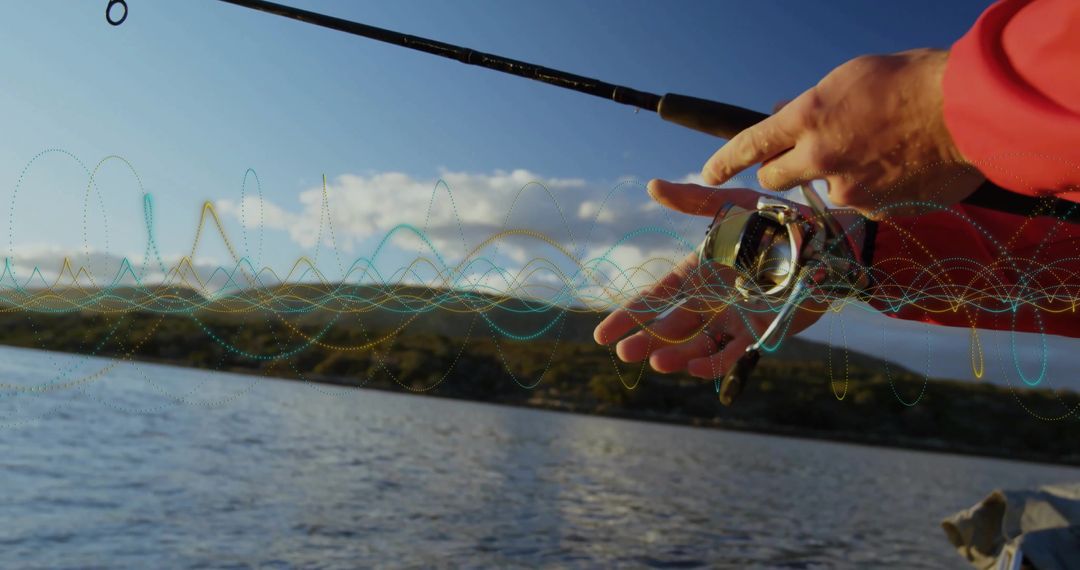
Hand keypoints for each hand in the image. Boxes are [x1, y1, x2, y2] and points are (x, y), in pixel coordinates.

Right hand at [592, 180, 824, 378]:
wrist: (827, 243)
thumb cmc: (778, 220)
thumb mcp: (732, 206)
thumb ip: (693, 201)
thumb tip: (652, 185)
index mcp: (699, 271)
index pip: (655, 298)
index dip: (630, 316)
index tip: (602, 334)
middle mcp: (712, 299)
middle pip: (671, 325)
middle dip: (646, 340)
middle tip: (623, 353)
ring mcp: (734, 318)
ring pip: (696, 344)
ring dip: (674, 355)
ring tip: (655, 363)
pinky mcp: (760, 334)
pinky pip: (730, 355)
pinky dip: (710, 364)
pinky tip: (691, 368)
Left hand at [702, 49, 984, 219]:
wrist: (970, 112)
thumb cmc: (915, 82)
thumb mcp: (851, 79)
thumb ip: (814, 106)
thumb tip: (787, 114)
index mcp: (808, 118)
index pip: (750, 144)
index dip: (725, 161)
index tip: (709, 174)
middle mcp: (819, 158)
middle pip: (775, 178)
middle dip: (783, 170)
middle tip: (809, 156)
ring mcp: (848, 189)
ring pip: (828, 190)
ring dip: (843, 176)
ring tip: (884, 149)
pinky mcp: (877, 210)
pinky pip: (867, 202)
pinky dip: (878, 189)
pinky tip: (905, 167)